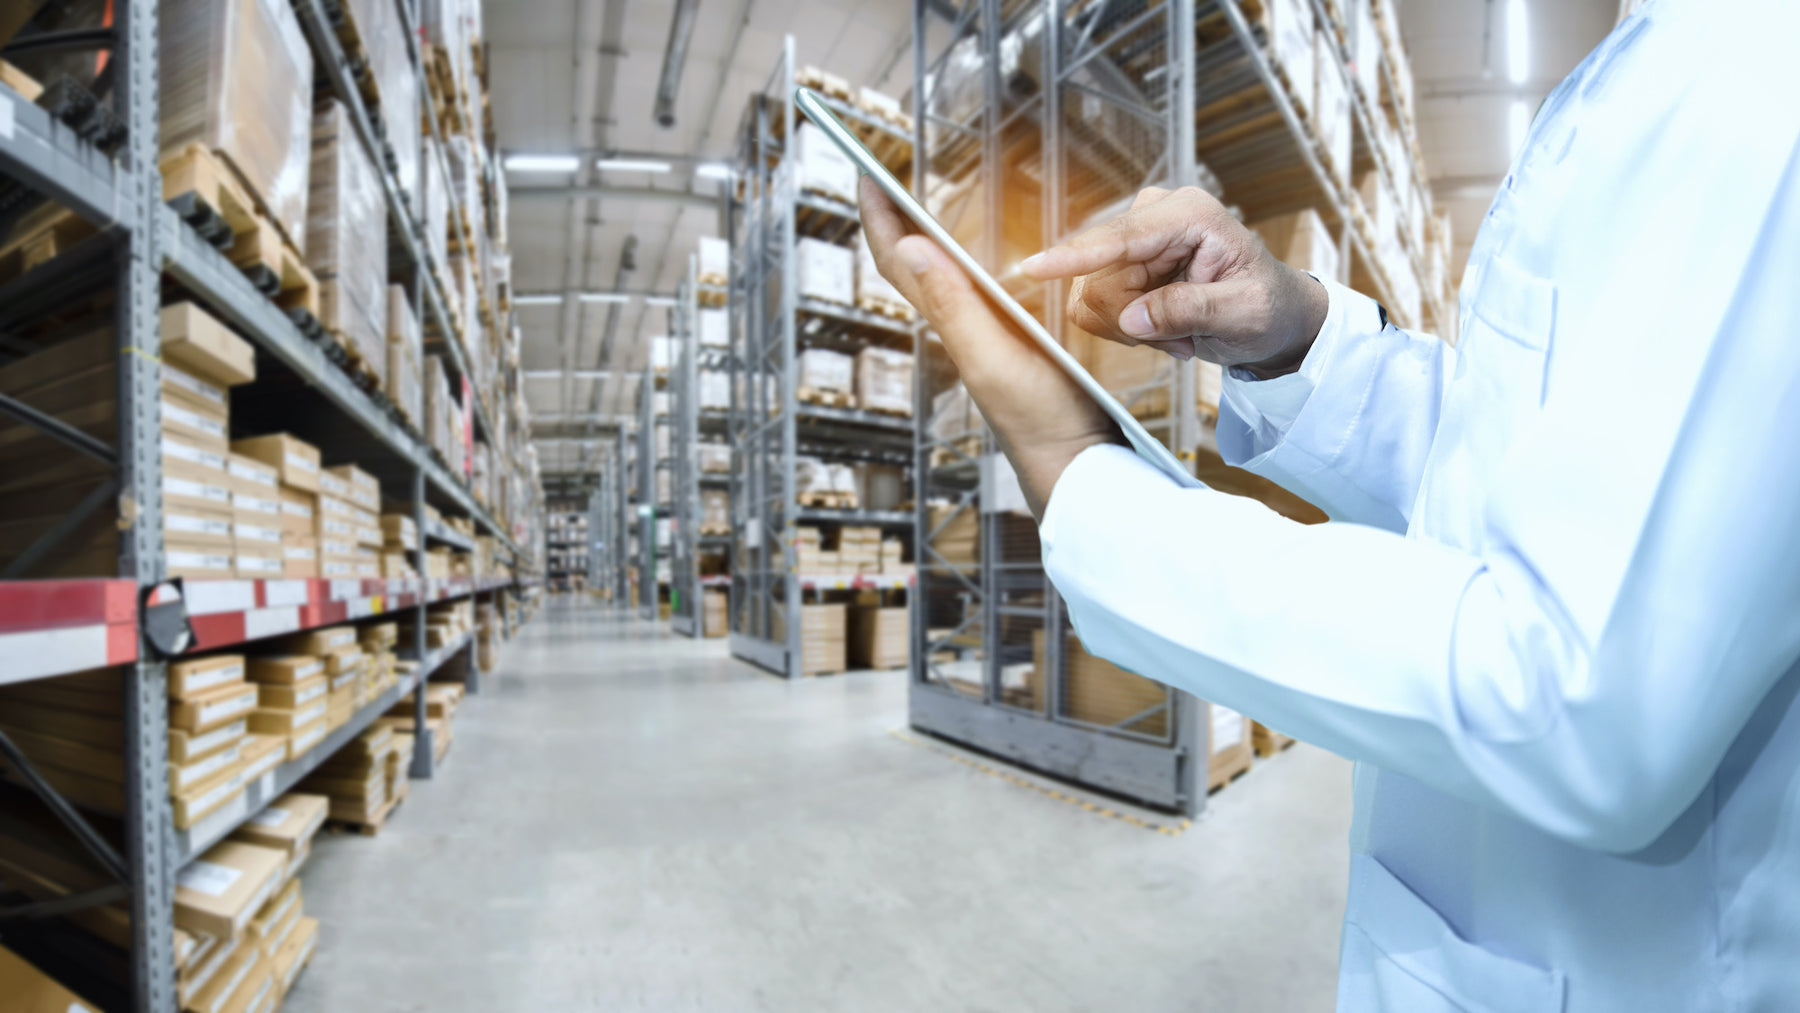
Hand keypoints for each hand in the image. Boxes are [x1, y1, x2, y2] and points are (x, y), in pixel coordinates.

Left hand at [858, 176, 1123, 519]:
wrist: (1072, 460)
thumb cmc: (1035, 416)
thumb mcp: (990, 357)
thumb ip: (952, 304)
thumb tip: (909, 245)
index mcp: (948, 321)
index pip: (899, 260)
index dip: (879, 217)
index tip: (865, 173)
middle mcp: (959, 325)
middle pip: (915, 263)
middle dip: (896, 220)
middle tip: (886, 181)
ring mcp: (984, 335)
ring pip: (944, 278)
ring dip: (929, 239)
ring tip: (923, 207)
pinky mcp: (1012, 344)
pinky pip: (978, 292)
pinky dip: (970, 264)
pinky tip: (985, 258)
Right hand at [1022, 186, 1328, 378]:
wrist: (1272, 316)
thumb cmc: (1268, 307)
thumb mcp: (1243, 313)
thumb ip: (1190, 311)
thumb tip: (1132, 319)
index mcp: (1190, 215)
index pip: (1120, 237)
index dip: (1075, 256)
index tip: (1033, 268)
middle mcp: (1155, 217)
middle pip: (1100, 279)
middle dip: (1135, 322)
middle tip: (1184, 338)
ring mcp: (1134, 240)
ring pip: (1092, 299)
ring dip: (1134, 329)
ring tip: (1181, 332)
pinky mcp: (1122, 263)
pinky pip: (1095, 308)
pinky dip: (1129, 330)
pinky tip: (1166, 329)